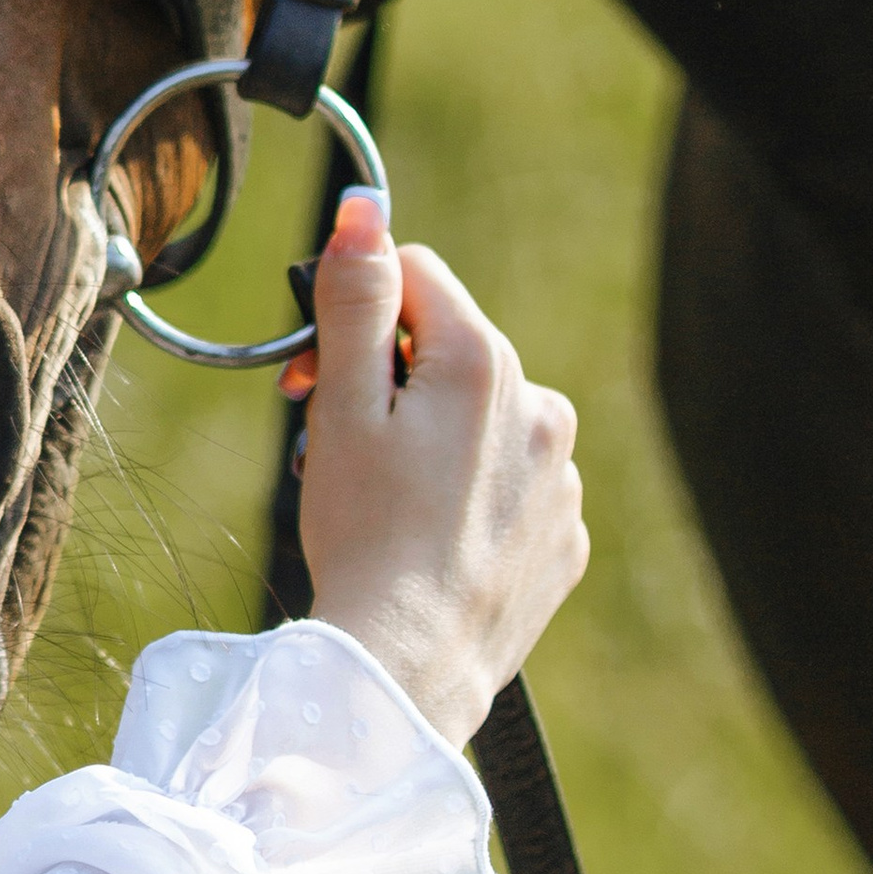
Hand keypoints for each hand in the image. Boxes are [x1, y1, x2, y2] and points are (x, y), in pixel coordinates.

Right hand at [284, 189, 587, 748]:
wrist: (410, 667)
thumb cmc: (365, 533)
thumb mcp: (341, 403)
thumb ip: (355, 295)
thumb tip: (364, 206)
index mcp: (484, 361)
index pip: (413, 272)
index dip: (350, 312)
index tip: (309, 374)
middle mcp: (542, 406)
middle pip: (446, 346)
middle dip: (382, 375)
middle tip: (329, 440)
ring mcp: (562, 476)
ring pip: (478, 418)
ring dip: (426, 436)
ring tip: (379, 500)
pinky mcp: (564, 534)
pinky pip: (508, 484)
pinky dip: (464, 495)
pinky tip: (424, 538)